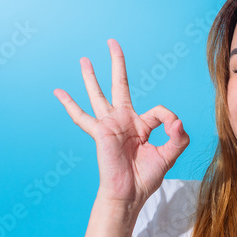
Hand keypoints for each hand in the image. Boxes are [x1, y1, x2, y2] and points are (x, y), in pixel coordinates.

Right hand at [54, 38, 189, 210]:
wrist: (129, 194)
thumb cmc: (146, 178)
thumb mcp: (169, 155)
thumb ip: (178, 137)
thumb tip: (178, 120)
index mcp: (141, 125)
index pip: (158, 111)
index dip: (170, 119)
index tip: (174, 130)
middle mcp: (124, 121)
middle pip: (120, 84)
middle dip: (116, 63)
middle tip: (112, 42)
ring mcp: (110, 125)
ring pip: (98, 94)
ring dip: (91, 76)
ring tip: (84, 59)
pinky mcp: (99, 132)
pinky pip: (81, 116)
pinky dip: (69, 104)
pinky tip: (58, 92)